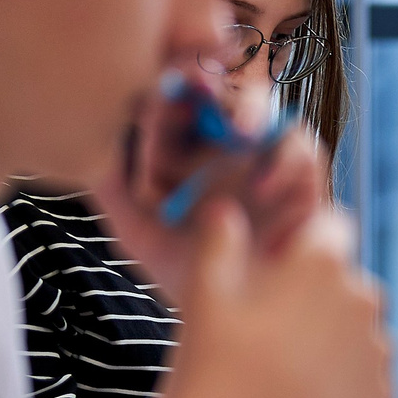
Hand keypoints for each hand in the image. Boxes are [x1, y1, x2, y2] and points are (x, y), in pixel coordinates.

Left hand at [94, 79, 327, 304]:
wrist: (231, 317)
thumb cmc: (183, 270)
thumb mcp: (138, 231)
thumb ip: (114, 190)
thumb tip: (90, 147)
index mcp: (196, 150)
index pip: (190, 99)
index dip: (182, 81)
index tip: (165, 81)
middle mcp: (239, 152)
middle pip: (238, 96)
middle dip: (226, 83)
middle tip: (204, 82)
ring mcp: (275, 169)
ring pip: (278, 122)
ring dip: (262, 118)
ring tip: (243, 133)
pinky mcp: (307, 192)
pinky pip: (307, 161)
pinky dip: (286, 169)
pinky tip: (259, 189)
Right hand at [109, 202, 393, 397]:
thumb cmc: (211, 369)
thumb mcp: (204, 294)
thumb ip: (220, 240)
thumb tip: (225, 207)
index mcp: (324, 264)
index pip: (333, 226)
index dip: (305, 242)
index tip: (279, 267)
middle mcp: (365, 299)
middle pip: (345, 282)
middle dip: (317, 295)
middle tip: (269, 330)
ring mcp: (378, 350)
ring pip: (357, 329)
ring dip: (331, 339)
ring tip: (281, 371)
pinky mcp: (383, 393)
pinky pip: (363, 373)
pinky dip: (340, 380)